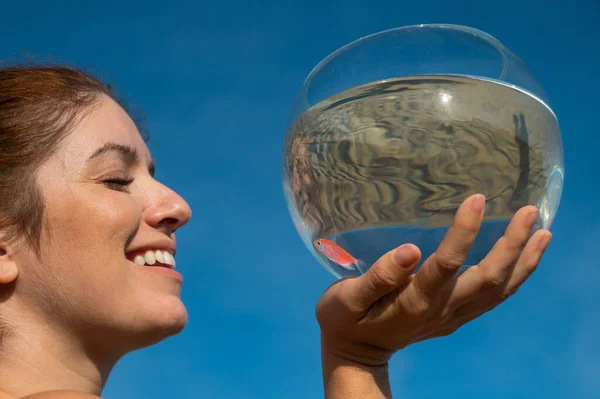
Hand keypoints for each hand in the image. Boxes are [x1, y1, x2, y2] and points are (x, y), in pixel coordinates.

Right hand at [316, 193, 551, 366]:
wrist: (356, 354)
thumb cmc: (344, 320)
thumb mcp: (346, 299)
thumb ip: (377, 277)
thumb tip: (409, 251)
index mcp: (414, 302)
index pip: (447, 264)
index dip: (464, 231)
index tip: (477, 199)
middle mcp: (442, 310)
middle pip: (489, 279)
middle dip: (512, 245)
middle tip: (530, 212)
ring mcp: (454, 316)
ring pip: (500, 291)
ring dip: (524, 262)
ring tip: (543, 231)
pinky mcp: (457, 316)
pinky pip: (495, 298)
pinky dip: (516, 276)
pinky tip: (525, 257)